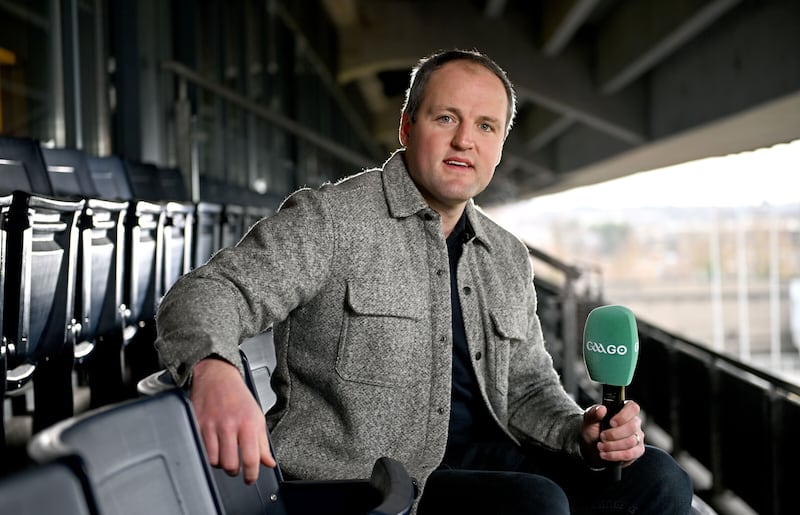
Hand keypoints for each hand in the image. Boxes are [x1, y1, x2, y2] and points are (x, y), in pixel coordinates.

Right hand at [190, 358, 275, 482]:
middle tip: (236, 468)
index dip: (251, 475)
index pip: (251, 459)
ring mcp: (213, 426)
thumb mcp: (257, 417)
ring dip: (220, 464)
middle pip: (230, 464)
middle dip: (234, 471)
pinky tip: (214, 449)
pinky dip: (208, 455)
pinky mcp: (198, 426)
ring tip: (224, 457)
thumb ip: (263, 443)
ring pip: (214, 461)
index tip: (250, 479)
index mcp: (249, 423)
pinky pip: (202, 451)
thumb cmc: (238, 396)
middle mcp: (231, 425)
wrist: (217, 376)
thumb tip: (269, 462)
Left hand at [580, 401, 643, 467]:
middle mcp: (634, 423)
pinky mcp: (637, 451)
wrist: (591, 446)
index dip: (623, 416)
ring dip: (612, 446)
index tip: (611, 423)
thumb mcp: (589, 419)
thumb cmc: (593, 429)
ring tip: (600, 446)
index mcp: (624, 410)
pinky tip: (605, 454)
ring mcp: (637, 437)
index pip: (632, 408)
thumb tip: (602, 409)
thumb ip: (594, 412)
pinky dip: (615, 455)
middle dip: (614, 434)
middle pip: (632, 427)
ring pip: (630, 442)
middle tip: (602, 437)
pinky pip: (630, 454)